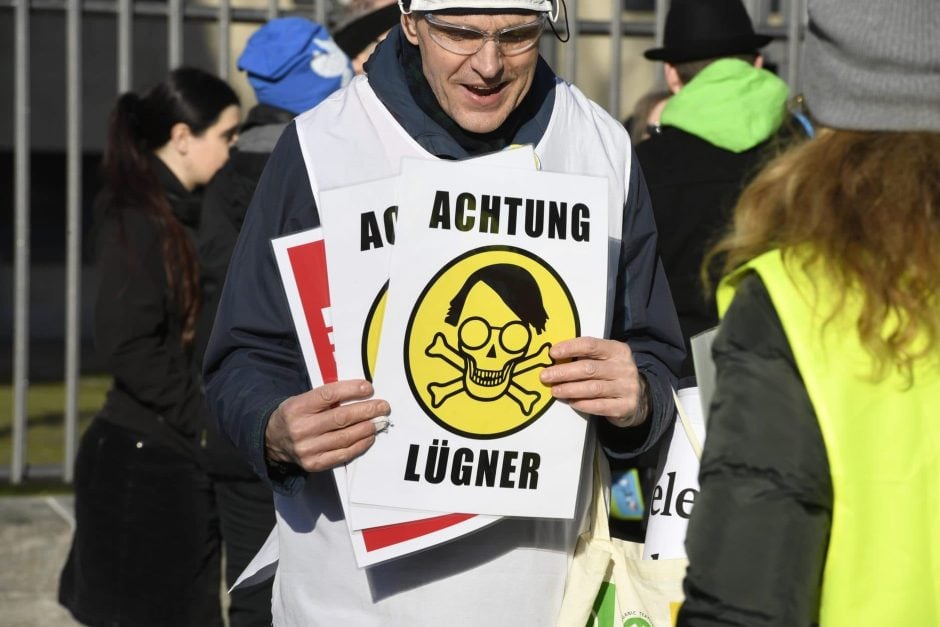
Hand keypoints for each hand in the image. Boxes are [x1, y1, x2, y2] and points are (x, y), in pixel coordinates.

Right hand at [265, 379, 389, 471]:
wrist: (273, 440)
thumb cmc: (295, 415)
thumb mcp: (302, 400)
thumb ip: (327, 397)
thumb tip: (360, 392)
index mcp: (297, 407)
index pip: (328, 395)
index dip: (351, 390)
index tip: (368, 388)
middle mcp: (300, 428)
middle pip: (341, 418)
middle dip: (366, 411)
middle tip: (383, 407)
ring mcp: (307, 449)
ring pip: (345, 437)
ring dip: (367, 429)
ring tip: (379, 422)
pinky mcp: (314, 464)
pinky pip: (343, 455)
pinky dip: (360, 445)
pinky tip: (369, 437)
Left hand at [539, 336, 648, 426]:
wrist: (639, 398)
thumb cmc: (612, 375)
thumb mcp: (605, 360)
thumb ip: (586, 357)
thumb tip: (555, 357)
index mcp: (617, 350)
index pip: (591, 345)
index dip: (570, 348)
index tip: (552, 353)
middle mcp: (625, 367)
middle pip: (589, 368)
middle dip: (564, 372)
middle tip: (545, 376)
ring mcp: (627, 387)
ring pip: (593, 388)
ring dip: (570, 389)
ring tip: (555, 391)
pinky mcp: (626, 406)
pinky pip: (600, 406)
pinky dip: (583, 404)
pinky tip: (571, 402)